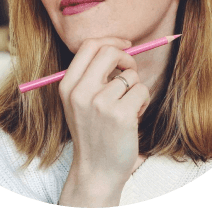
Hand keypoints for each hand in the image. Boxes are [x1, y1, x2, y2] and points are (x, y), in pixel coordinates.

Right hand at [58, 37, 149, 202]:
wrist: (95, 170)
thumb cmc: (92, 131)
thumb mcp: (78, 101)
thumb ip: (91, 75)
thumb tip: (120, 48)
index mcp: (68, 85)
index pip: (89, 46)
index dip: (111, 41)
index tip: (125, 45)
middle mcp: (80, 91)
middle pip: (109, 51)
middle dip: (127, 57)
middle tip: (130, 70)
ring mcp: (100, 103)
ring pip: (131, 74)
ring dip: (136, 87)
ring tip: (129, 105)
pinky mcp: (120, 115)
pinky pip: (141, 90)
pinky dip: (143, 100)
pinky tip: (134, 116)